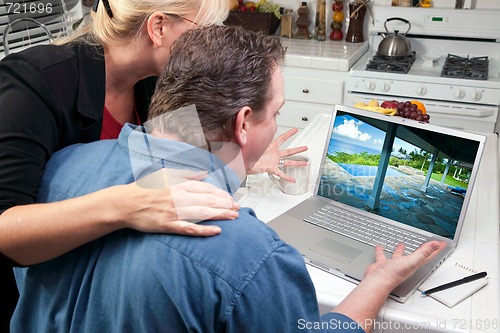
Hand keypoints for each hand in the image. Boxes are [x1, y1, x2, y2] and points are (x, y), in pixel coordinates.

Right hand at [116, 170, 239, 236]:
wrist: (126, 203)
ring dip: (220, 215)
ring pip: (202, 213)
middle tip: (238, 209)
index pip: (207, 188)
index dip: (222, 194)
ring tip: (233, 217)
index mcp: (179, 184)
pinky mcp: (168, 225)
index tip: (231, 199)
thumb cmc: (145, 188)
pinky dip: (204, 230)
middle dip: (225, 204)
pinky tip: (216, 231)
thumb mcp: (166, 174)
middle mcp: (179, 197)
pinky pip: (189, 228)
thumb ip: (186, 174)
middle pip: (208, 200)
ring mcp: (174, 211)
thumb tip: (204, 172)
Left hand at [249, 128, 307, 181]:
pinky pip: (280, 173)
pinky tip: (292, 179)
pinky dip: (286, 177)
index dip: (289, 134)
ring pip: (288, 162)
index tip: (295, 130)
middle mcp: (273, 154)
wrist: (242, 163)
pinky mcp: (271, 168)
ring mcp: (273, 161)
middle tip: (305, 148)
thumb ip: (255, 135)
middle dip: (298, 150)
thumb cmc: (247, 153)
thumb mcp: (253, 142)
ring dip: (296, 163)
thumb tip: (251, 126)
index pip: (282, 138)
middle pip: (289, 151)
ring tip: (304, 163)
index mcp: (270, 146)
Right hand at [364, 241, 446, 289]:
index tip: (442, 244)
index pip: (428, 256)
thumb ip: (424, 252)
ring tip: (401, 244)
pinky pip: (383, 256)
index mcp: (413, 264)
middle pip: (416, 255)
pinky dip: (382, 251)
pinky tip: (380, 247)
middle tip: (424, 244)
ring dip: (400, 250)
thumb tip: (435, 245)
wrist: (378, 280)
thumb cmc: (394, 274)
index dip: (436, 249)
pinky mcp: (383, 264)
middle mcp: (405, 264)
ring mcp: (394, 264)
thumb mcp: (412, 261)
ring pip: (399, 255)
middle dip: (420, 249)